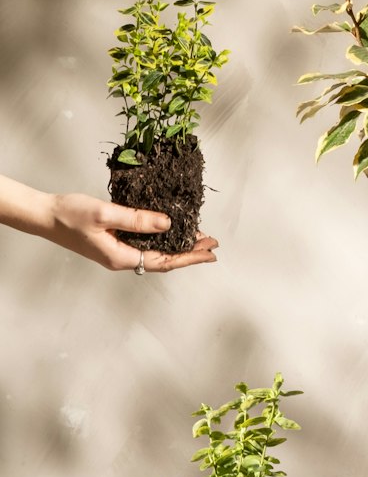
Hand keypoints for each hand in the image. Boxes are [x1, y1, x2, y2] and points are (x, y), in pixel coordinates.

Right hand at [47, 192, 217, 270]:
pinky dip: (162, 237)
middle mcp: (121, 259)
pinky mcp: (113, 242)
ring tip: (199, 236)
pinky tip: (170, 229)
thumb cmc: (70, 215)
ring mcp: (117, 251)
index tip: (210, 251)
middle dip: (190, 252)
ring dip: (178, 245)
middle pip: (163, 260)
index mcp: (120, 258)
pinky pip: (144, 243)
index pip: (164, 261)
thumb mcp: (106, 214)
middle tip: (213, 243)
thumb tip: (168, 225)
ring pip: (155, 252)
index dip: (190, 256)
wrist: (45, 215)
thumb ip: (137, 220)